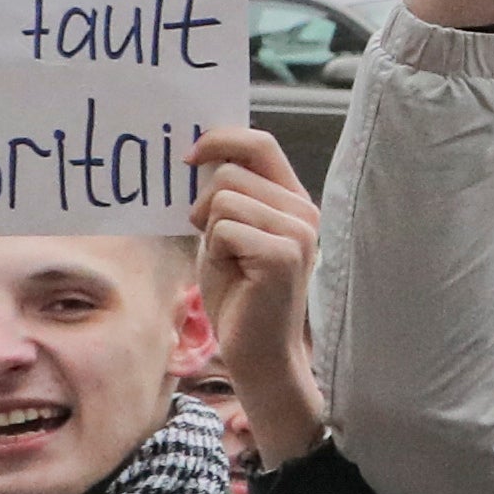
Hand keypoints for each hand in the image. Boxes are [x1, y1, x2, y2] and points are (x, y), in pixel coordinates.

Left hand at [189, 128, 325, 464]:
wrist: (260, 354)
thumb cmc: (240, 297)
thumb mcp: (229, 236)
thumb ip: (227, 200)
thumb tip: (200, 158)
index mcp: (294, 202)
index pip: (261, 143)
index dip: (221, 140)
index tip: (189, 158)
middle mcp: (304, 211)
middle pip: (232, 172)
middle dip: (205, 205)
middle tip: (215, 243)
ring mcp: (298, 232)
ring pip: (224, 200)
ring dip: (211, 233)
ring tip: (229, 264)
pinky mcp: (282, 254)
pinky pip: (224, 229)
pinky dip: (215, 254)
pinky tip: (234, 277)